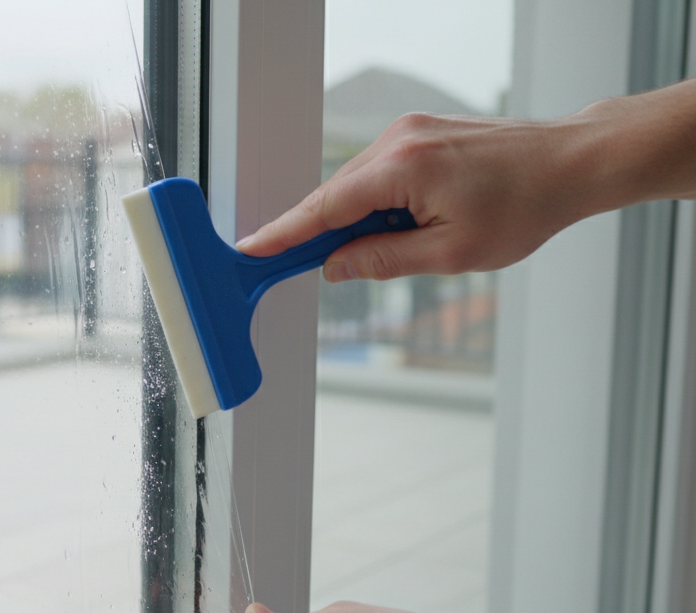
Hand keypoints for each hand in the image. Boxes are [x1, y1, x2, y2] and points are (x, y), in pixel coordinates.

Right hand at [236, 113, 590, 282]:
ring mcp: (409, 131)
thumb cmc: (525, 205)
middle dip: (319, 233)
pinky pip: (378, 172)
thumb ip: (384, 260)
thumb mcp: (451, 253)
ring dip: (357, 220)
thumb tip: (337, 266)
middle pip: (335, 194)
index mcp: (404, 167)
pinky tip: (403, 224)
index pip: (325, 207)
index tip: (253, 251)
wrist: (571, 162)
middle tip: (305, 268)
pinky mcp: (420, 133)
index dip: (284, 233)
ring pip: (357, 184)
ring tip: (393, 246)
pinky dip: (375, 203)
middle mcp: (400, 139)